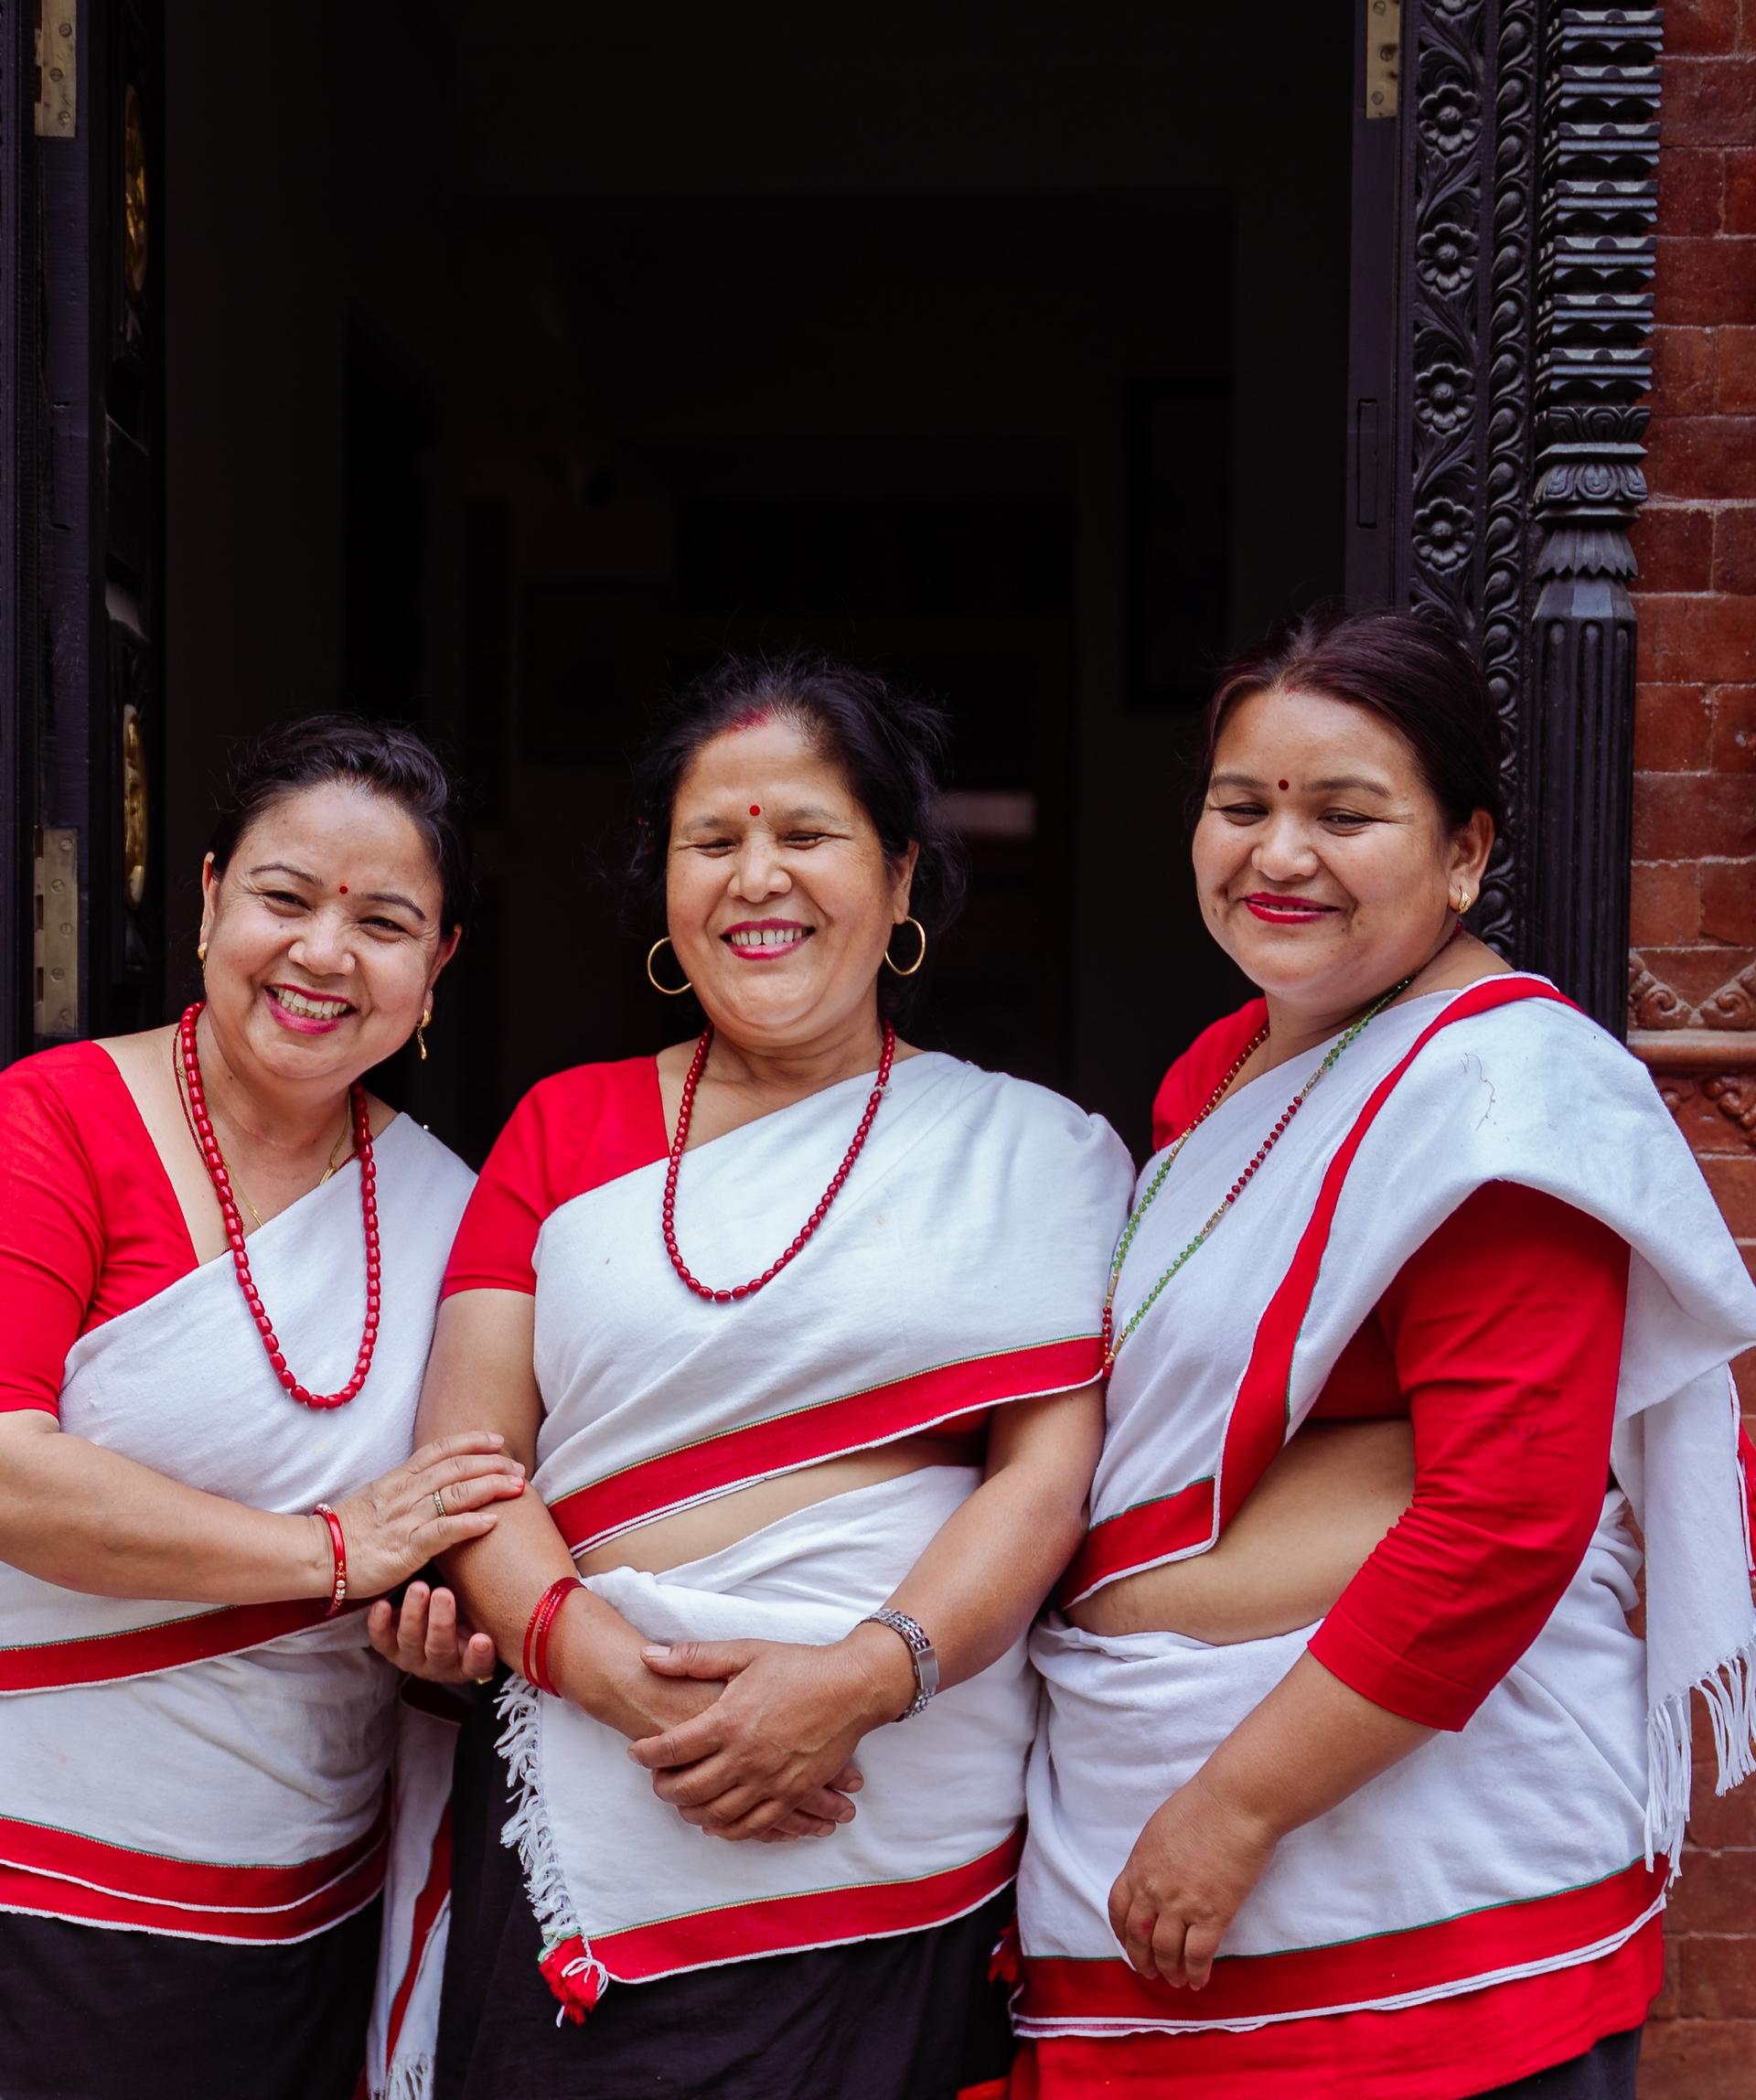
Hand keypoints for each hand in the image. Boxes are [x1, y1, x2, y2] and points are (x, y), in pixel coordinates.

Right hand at [328, 1432, 524, 1598]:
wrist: (316, 1555)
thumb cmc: (347, 1534)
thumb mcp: (377, 1501)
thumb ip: (404, 1491)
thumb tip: (432, 1488)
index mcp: (397, 1480)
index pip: (439, 1451)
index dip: (470, 1442)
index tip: (497, 1440)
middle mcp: (405, 1493)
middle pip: (456, 1468)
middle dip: (492, 1464)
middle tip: (519, 1467)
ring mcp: (406, 1519)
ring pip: (455, 1494)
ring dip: (490, 1487)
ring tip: (517, 1487)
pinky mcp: (405, 1548)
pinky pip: (442, 1531)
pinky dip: (469, 1524)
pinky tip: (492, 1521)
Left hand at [366, 1579, 497, 1682]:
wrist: (436, 1609)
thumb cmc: (471, 1606)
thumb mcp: (487, 1609)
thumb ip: (504, 1600)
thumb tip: (545, 1570)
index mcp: (469, 1661)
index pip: (477, 1663)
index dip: (478, 1654)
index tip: (483, 1638)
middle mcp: (440, 1664)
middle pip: (440, 1649)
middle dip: (441, 1622)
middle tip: (444, 1594)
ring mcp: (413, 1657)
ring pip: (410, 1642)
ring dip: (414, 1615)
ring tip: (419, 1588)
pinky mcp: (390, 1647)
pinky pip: (381, 1641)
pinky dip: (379, 1624)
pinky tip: (382, 1605)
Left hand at [627, 1637, 887, 1839]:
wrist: (851, 1688)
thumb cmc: (798, 1667)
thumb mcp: (745, 1652)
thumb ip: (694, 1657)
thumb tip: (648, 1655)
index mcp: (729, 1720)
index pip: (672, 1748)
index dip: (647, 1753)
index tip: (636, 1752)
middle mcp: (745, 1757)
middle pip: (688, 1789)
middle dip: (663, 1789)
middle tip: (655, 1782)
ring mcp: (769, 1780)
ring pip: (716, 1814)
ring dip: (690, 1813)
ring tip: (681, 1803)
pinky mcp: (791, 1794)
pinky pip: (752, 1826)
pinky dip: (727, 1830)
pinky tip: (715, 1823)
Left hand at [1107, 1768, 1280, 1988]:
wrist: (1234, 1802)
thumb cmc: (1203, 1805)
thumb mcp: (1161, 1829)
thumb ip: (1153, 1858)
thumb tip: (1156, 1875)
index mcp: (1139, 1865)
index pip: (1118, 1908)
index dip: (1122, 1932)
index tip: (1129, 1943)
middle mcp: (1154, 1889)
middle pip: (1139, 1937)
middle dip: (1143, 1960)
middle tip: (1151, 1972)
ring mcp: (1182, 1905)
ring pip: (1167, 1953)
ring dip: (1169, 1972)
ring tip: (1176, 1981)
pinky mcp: (1213, 1915)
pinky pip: (1198, 1956)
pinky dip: (1197, 1973)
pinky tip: (1199, 1980)